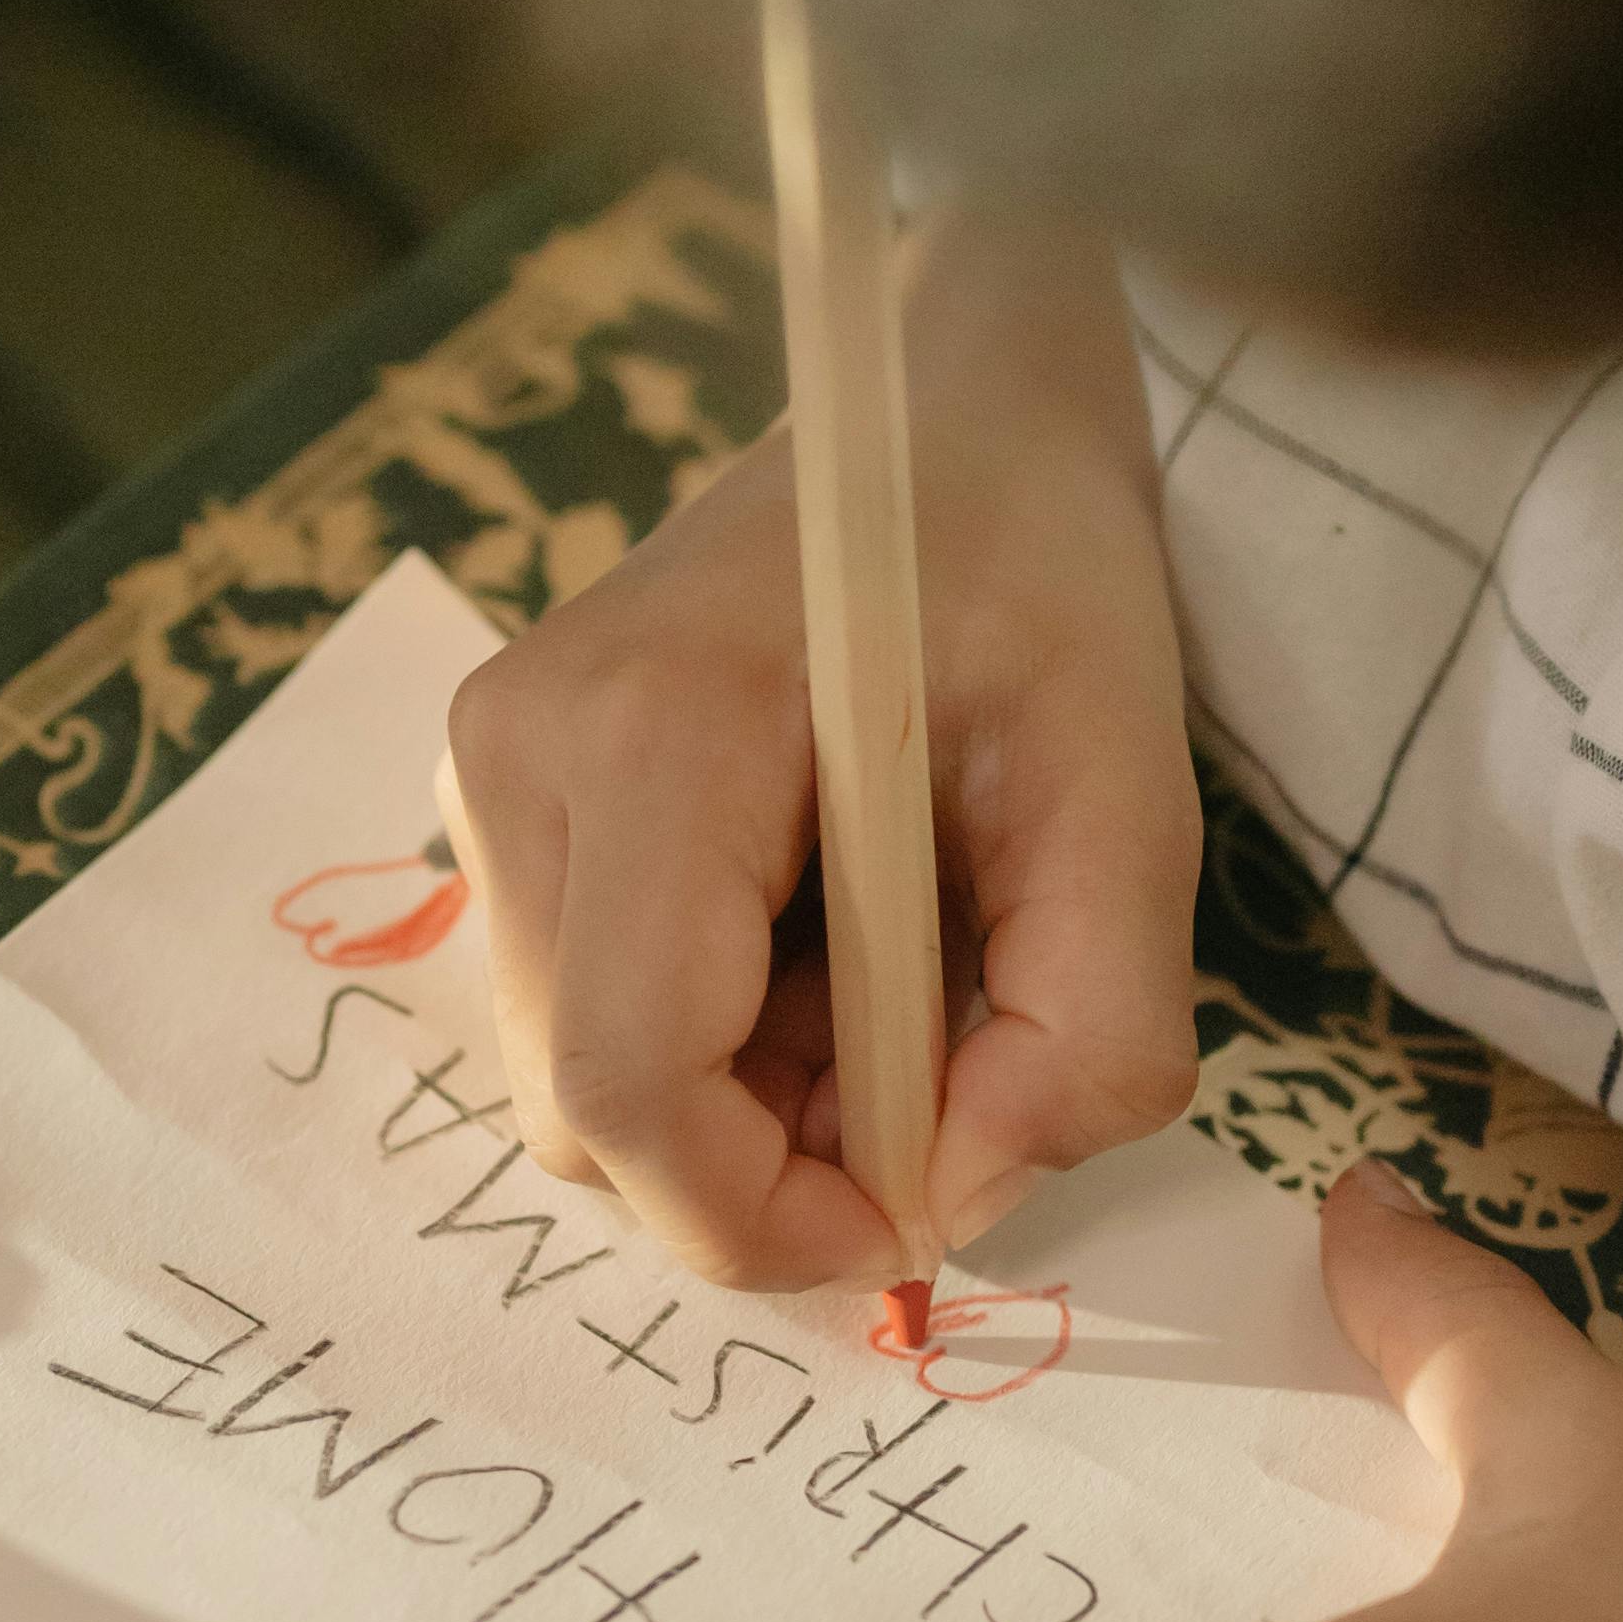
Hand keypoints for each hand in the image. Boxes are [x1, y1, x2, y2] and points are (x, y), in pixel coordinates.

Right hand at [439, 204, 1199, 1289]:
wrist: (944, 406)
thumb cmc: (1038, 568)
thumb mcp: (1135, 788)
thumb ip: (1093, 1020)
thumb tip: (963, 1196)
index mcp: (650, 733)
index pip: (629, 1086)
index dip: (769, 1214)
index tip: (921, 1207)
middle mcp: (516, 762)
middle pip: (591, 1114)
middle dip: (775, 1159)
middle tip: (945, 1061)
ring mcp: (487, 782)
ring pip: (582, 1089)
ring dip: (752, 1103)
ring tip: (893, 976)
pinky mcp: (505, 805)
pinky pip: (588, 1017)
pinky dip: (718, 1041)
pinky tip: (820, 940)